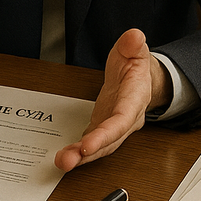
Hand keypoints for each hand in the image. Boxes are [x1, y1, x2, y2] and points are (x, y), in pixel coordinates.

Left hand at [54, 28, 167, 170]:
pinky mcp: (101, 128)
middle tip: (67, 161)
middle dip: (90, 152)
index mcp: (134, 99)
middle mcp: (125, 118)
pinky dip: (78, 153)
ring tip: (62, 163)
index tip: (88, 144)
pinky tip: (64, 158)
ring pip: (101, 147)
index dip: (106, 134)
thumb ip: (133, 44)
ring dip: (81, 157)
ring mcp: (113, 126)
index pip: (122, 120)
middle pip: (110, 140)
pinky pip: (92, 145)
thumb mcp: (134, 50)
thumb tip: (134, 36)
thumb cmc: (134, 65)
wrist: (138, 77)